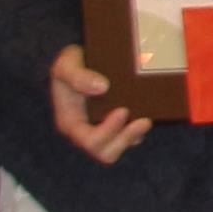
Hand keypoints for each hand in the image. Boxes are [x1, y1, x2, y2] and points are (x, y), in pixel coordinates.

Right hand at [47, 42, 149, 163]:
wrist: (80, 58)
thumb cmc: (70, 63)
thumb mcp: (66, 65)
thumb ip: (78, 76)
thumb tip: (102, 87)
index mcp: (71, 123)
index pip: (89, 140)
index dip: (108, 131)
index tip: (122, 110)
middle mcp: (86, 131)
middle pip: (105, 153)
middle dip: (125, 139)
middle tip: (144, 121)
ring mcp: (101, 129)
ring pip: (119, 147)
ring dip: (134, 136)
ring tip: (147, 120)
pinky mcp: (115, 124)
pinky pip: (128, 137)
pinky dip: (138, 131)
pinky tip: (146, 114)